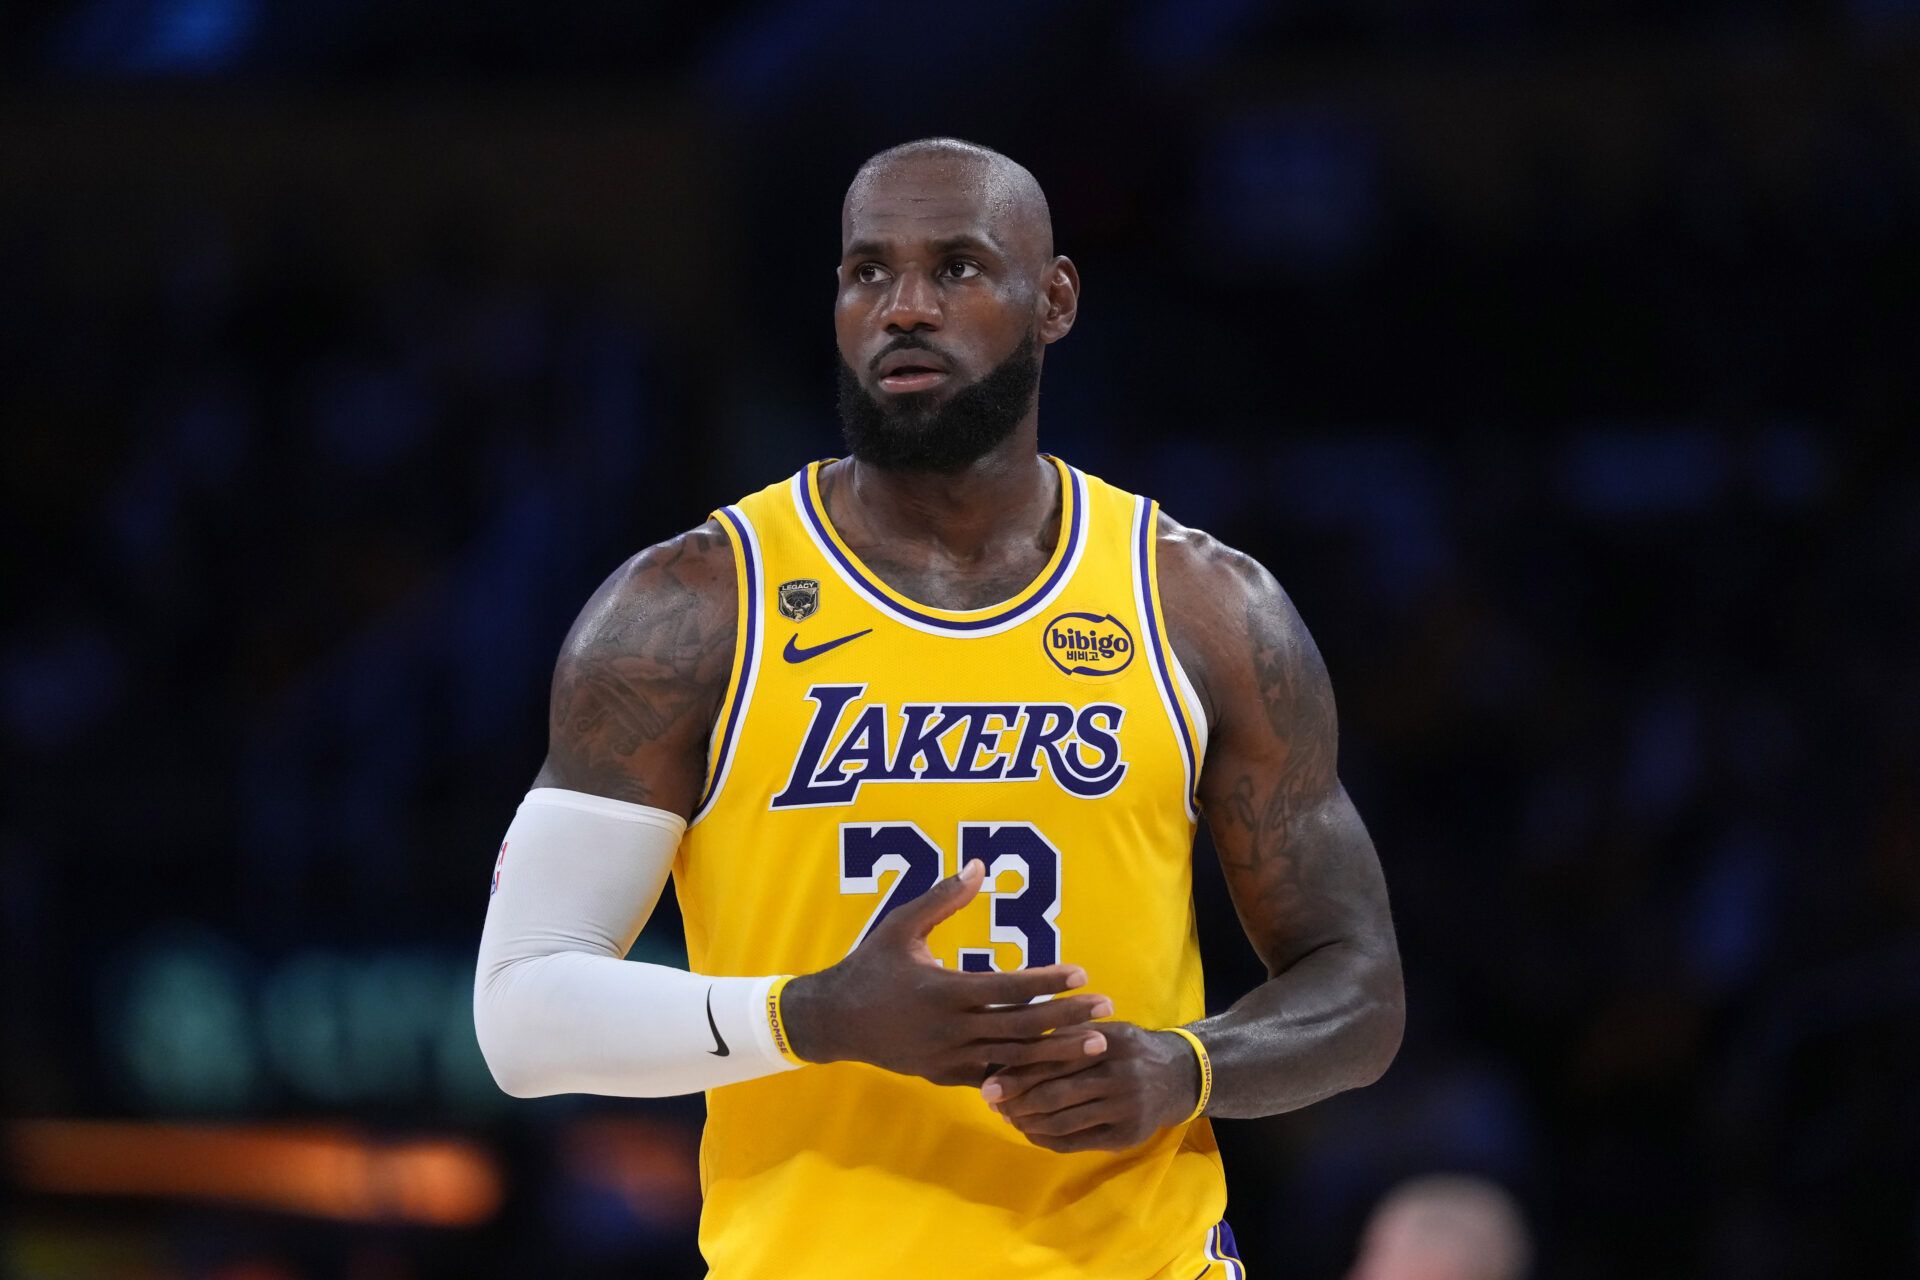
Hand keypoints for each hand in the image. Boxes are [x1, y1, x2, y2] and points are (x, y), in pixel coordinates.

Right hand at [781, 858, 1113, 1085]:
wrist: (833, 1022)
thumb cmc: (869, 966)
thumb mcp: (900, 926)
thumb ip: (942, 899)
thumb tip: (979, 866)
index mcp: (942, 991)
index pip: (1007, 989)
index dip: (1046, 982)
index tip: (1082, 973)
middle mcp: (949, 1030)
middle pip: (1021, 1028)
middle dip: (1067, 1018)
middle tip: (1106, 1008)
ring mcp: (949, 1058)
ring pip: (1014, 1059)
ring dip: (1058, 1051)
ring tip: (1096, 1044)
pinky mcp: (946, 1076)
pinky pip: (995, 1078)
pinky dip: (1028, 1075)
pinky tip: (1058, 1071)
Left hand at [979, 1021, 1201, 1152]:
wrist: (1179, 1077)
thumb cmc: (1129, 1049)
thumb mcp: (1104, 1029)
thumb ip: (1065, 1034)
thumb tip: (1012, 1047)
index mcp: (1108, 1042)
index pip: (1052, 1060)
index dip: (1017, 1074)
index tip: (988, 1083)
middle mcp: (1119, 1075)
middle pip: (1054, 1094)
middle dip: (1016, 1102)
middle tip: (992, 1104)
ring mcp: (1124, 1109)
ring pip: (1062, 1122)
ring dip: (1028, 1123)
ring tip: (1009, 1117)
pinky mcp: (1126, 1136)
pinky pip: (1076, 1143)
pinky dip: (1047, 1139)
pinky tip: (1031, 1132)